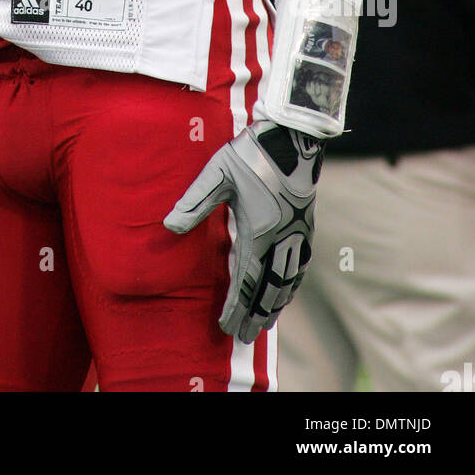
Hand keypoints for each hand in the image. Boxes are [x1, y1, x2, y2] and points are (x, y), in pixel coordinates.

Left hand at [164, 120, 323, 343]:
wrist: (291, 138)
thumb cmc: (251, 155)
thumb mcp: (217, 174)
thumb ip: (194, 202)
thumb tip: (168, 225)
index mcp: (258, 232)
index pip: (245, 281)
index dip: (234, 306)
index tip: (225, 326)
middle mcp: (281, 240)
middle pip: (268, 289)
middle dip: (254, 315)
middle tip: (243, 337)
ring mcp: (297, 235)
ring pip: (287, 281)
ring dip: (275, 305)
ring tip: (265, 323)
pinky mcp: (305, 226)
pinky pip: (300, 266)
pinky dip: (292, 286)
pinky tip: (287, 291)